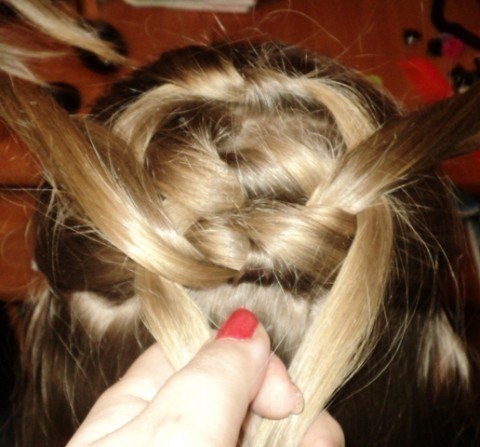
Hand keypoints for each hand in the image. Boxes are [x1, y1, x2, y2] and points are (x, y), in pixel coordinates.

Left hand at [67, 309, 343, 446]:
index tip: (282, 393)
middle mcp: (179, 431)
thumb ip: (214, 372)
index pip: (208, 350)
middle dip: (286, 408)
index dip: (253, 360)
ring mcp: (215, 446)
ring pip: (272, 430)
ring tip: (312, 444)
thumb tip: (248, 328)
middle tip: (303, 433)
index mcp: (143, 404)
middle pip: (248, 393)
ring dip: (302, 435)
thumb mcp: (171, 431)